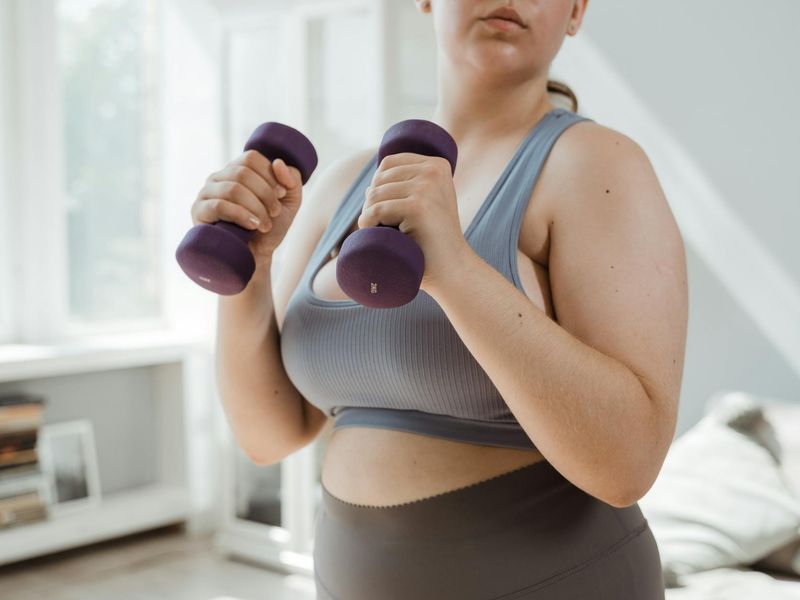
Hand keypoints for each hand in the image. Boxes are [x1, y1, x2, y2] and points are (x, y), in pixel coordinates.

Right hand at [191, 151, 303, 266]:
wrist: (256, 257)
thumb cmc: (270, 227)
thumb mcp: (290, 202)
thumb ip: (292, 179)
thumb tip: (278, 162)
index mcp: (237, 170)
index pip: (251, 158)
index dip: (270, 175)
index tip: (281, 194)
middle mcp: (219, 178)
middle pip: (243, 173)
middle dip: (265, 194)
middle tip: (276, 212)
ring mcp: (206, 193)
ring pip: (232, 189)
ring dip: (256, 207)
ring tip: (266, 225)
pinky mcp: (199, 211)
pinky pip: (218, 205)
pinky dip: (241, 215)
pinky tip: (253, 226)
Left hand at [357, 152, 472, 293]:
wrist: (452, 270)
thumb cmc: (433, 242)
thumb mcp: (428, 204)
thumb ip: (410, 187)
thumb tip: (370, 183)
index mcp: (438, 165)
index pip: (388, 163)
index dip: (378, 186)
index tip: (387, 210)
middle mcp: (434, 170)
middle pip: (380, 178)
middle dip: (372, 202)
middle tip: (383, 226)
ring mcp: (427, 188)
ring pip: (375, 194)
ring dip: (368, 215)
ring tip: (383, 232)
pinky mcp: (417, 207)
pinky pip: (376, 210)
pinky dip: (368, 224)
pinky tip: (374, 235)